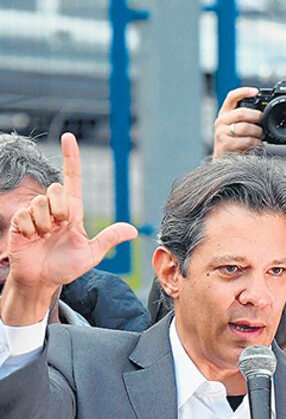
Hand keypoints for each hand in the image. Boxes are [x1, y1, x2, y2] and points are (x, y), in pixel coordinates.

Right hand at [2, 133, 136, 324]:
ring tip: (44, 237)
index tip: (69, 137)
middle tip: (59, 229)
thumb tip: (134, 230)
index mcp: (72, 212)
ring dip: (45, 224)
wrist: (42, 281)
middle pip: (57, 190)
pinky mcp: (19, 222)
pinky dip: (32, 231)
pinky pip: (26, 217)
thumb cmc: (65, 267)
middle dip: (60, 209)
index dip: (71, 158)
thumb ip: (109, 239)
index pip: (72, 179)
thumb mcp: (91, 254)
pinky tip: (32, 239)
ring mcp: (35, 214)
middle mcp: (53, 208)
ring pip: (41, 203)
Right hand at [213, 86, 263, 157]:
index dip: (244, 92)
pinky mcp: (224, 145)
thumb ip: (247, 120)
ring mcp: (221, 133)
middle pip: (241, 113)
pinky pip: (246, 141)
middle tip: (264, 124)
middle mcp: (221, 121)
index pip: (232, 97)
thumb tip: (264, 114)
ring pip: (245, 127)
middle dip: (257, 117)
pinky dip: (256, 143)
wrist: (225, 163)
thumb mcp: (239, 129)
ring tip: (261, 137)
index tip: (256, 91)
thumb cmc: (236, 145)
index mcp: (225, 114)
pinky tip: (257, 145)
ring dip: (258, 133)